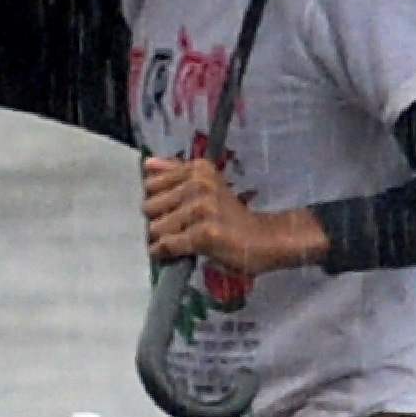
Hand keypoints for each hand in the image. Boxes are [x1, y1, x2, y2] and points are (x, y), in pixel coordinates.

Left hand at [142, 156, 329, 277]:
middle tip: (180, 228)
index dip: (159, 201)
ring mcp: (202, 209)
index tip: (175, 209)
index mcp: (198, 169)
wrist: (267, 239)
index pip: (150, 184)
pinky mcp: (204, 234)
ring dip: (165, 239)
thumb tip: (148, 163)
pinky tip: (180, 252)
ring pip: (155, 228)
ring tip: (184, 240)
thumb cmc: (233, 215)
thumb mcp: (208, 185)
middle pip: (149, 206)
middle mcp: (199, 184)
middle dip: (159, 220)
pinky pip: (167, 245)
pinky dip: (166, 253)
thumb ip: (176, 172)